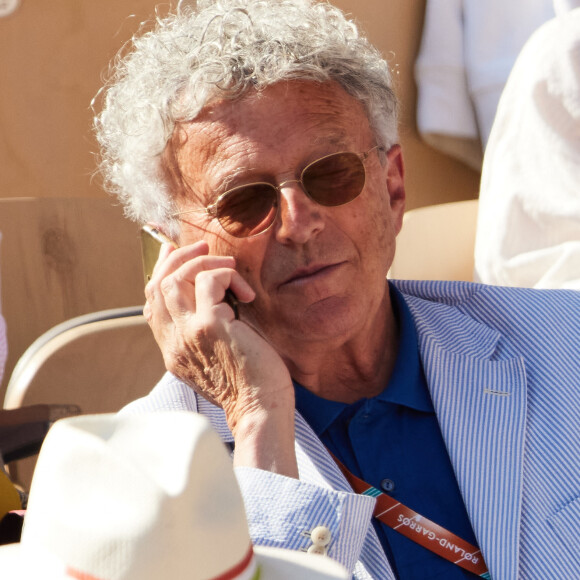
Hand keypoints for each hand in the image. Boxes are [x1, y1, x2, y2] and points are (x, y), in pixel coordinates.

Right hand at [144, 240, 297, 475]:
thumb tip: (215, 300)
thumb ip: (204, 334)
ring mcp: (187, 334)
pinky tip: (246, 294)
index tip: (174, 253)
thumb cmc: (249, 385)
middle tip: (202, 247)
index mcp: (173, 352)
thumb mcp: (216, 360)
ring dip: (201, 262)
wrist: (261, 410)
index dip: (160, 274)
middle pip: (156, 286)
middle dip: (178, 259)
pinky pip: (208, 281)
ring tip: (227, 264)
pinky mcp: (209, 326)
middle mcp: (173, 343)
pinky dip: (227, 275)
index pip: (151, 305)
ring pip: (174, 280)